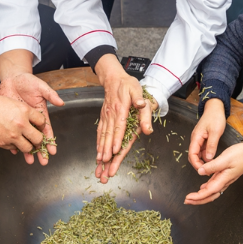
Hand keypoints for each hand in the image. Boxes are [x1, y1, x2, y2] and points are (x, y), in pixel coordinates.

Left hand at [0, 73, 63, 164]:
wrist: (12, 78)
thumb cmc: (28, 81)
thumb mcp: (41, 87)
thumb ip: (51, 95)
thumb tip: (61, 102)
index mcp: (40, 113)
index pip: (46, 130)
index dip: (50, 141)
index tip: (52, 151)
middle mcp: (31, 120)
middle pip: (37, 138)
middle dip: (40, 150)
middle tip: (43, 161)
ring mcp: (21, 121)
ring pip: (25, 138)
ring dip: (27, 149)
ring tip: (29, 161)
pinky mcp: (10, 120)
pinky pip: (12, 133)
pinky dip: (13, 142)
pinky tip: (14, 151)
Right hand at [0, 94, 50, 164]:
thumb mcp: (12, 103)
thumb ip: (24, 112)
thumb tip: (33, 121)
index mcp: (24, 111)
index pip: (42, 122)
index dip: (41, 126)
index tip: (39, 127)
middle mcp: (21, 124)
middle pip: (38, 138)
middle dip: (38, 141)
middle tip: (36, 140)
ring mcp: (13, 135)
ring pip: (28, 148)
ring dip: (28, 147)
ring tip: (25, 143)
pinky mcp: (4, 143)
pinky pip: (14, 148)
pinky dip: (14, 146)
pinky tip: (10, 140)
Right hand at [94, 55, 156, 182]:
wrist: (113, 78)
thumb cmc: (128, 85)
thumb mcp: (138, 90)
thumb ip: (141, 103)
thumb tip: (145, 114)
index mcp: (121, 108)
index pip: (119, 127)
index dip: (116, 140)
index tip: (114, 152)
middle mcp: (111, 114)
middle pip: (109, 135)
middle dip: (106, 152)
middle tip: (104, 166)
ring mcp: (106, 117)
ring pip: (102, 136)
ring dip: (100, 151)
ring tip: (99, 165)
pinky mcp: (103, 118)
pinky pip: (100, 132)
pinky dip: (98, 144)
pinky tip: (97, 154)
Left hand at [184, 141, 242, 204]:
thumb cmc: (240, 155)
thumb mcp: (225, 158)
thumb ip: (212, 166)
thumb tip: (200, 172)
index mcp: (223, 179)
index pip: (208, 192)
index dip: (198, 197)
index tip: (188, 198)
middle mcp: (224, 182)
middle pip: (210, 196)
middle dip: (198, 200)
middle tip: (186, 201)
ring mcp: (224, 180)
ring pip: (211, 192)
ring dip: (201, 196)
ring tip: (191, 197)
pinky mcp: (224, 176)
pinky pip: (214, 186)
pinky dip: (206, 190)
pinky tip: (202, 188)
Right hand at [188, 99, 226, 170]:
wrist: (215, 107)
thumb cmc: (215, 117)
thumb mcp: (215, 132)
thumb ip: (211, 145)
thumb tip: (208, 159)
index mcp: (196, 137)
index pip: (192, 154)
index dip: (196, 163)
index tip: (202, 170)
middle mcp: (195, 139)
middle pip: (193, 155)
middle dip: (198, 164)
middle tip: (206, 171)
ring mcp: (199, 139)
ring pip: (198, 153)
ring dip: (202, 160)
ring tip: (210, 167)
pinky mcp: (203, 138)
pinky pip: (202, 149)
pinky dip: (205, 155)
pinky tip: (211, 159)